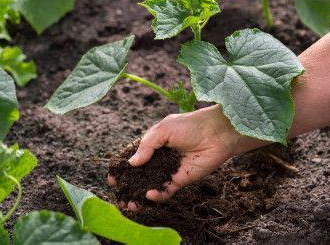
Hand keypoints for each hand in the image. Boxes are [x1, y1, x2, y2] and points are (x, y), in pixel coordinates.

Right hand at [108, 105, 264, 209]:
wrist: (216, 134)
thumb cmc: (190, 126)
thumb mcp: (163, 129)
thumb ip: (146, 146)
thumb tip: (132, 163)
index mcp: (154, 143)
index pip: (134, 157)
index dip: (123, 167)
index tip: (112, 177)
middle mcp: (160, 158)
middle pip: (140, 174)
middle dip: (129, 185)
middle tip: (119, 195)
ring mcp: (169, 170)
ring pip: (150, 185)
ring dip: (140, 196)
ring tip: (130, 204)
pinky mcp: (180, 180)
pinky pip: (166, 191)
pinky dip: (157, 195)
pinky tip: (150, 194)